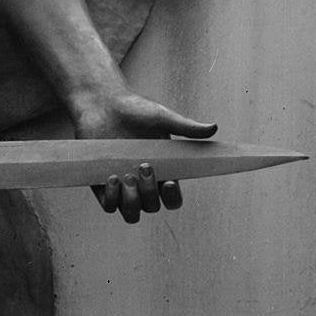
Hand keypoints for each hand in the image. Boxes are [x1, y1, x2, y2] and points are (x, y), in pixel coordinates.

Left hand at [70, 85, 217, 222]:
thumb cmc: (134, 109)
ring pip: (132, 213)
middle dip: (150, 192)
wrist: (102, 103)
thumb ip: (187, 127)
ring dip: (132, 202)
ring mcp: (122, 186)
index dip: (173, 198)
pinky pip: (109, 206)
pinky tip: (112, 177)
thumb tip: (214, 128)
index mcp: (162, 171)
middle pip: (153, 206)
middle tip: (144, 166)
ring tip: (127, 177)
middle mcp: (142, 183)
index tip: (170, 183)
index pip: (172, 198)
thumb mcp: (162, 117)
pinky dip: (112, 198)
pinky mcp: (100, 185)